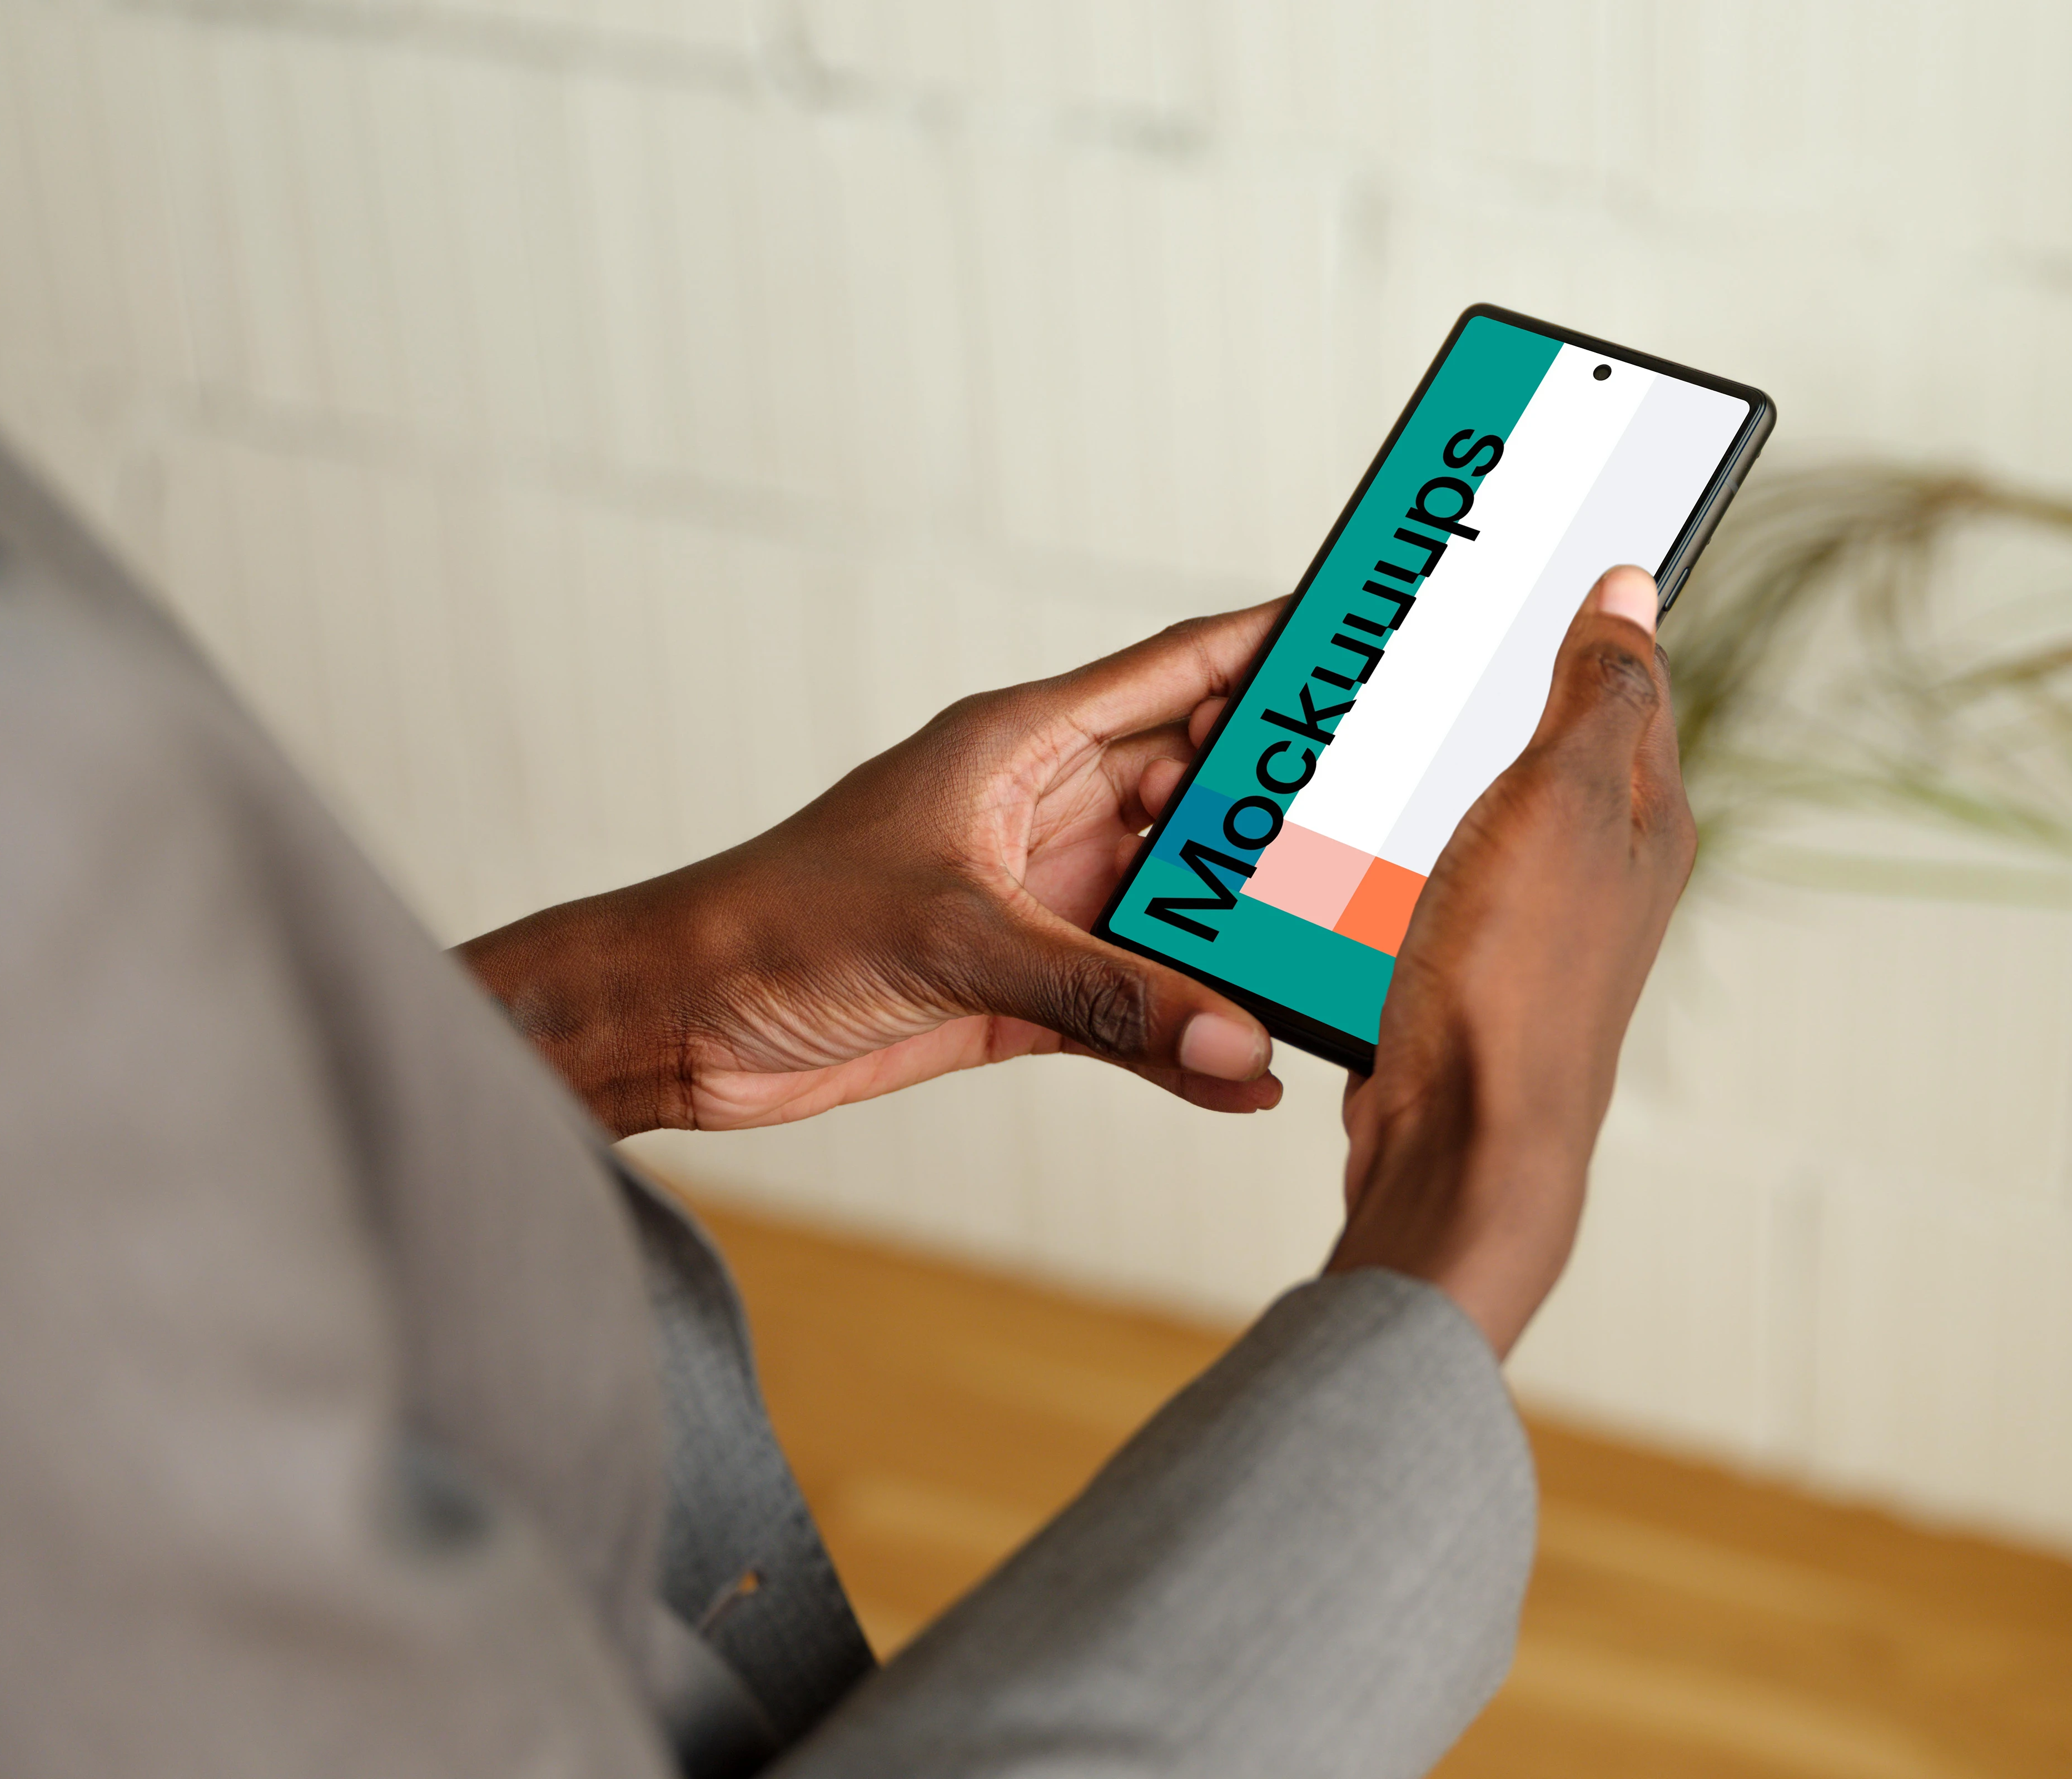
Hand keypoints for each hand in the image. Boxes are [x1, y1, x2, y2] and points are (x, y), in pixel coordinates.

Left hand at [457, 602, 1290, 1136]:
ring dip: (1238, 939)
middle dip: (1281, 805)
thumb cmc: (781, 926)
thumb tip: (1236, 1041)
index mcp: (1019, 746)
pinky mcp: (1021, 989)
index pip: (1174, 675)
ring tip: (1336, 957)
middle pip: (1194, 795)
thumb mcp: (957, 941)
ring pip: (1171, 908)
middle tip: (1388, 819)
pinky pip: (1130, 1012)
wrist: (683, 1019)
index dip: (1265, 649)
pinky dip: (1183, 1043)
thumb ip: (1105, 994)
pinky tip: (1247, 1076)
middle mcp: (1041, 815)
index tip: (1359, 634)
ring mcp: (1037, 904)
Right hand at [1324, 567, 1695, 1355]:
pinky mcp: (1461, 961)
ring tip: (1344, 725)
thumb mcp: (1565, 801)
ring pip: (1461, 796)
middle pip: (1528, 726)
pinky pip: (1413, 867)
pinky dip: (1373, 838)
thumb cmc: (1517, 982)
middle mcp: (1597, 859)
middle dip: (1464, 677)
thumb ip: (1599, 692)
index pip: (1622, 664)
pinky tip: (1331, 829)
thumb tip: (1632, 587)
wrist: (1461, 1146)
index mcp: (1643, 806)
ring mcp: (1527, 914)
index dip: (1571, 594)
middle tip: (1397, 628)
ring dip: (1405, 761)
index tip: (1513, 536)